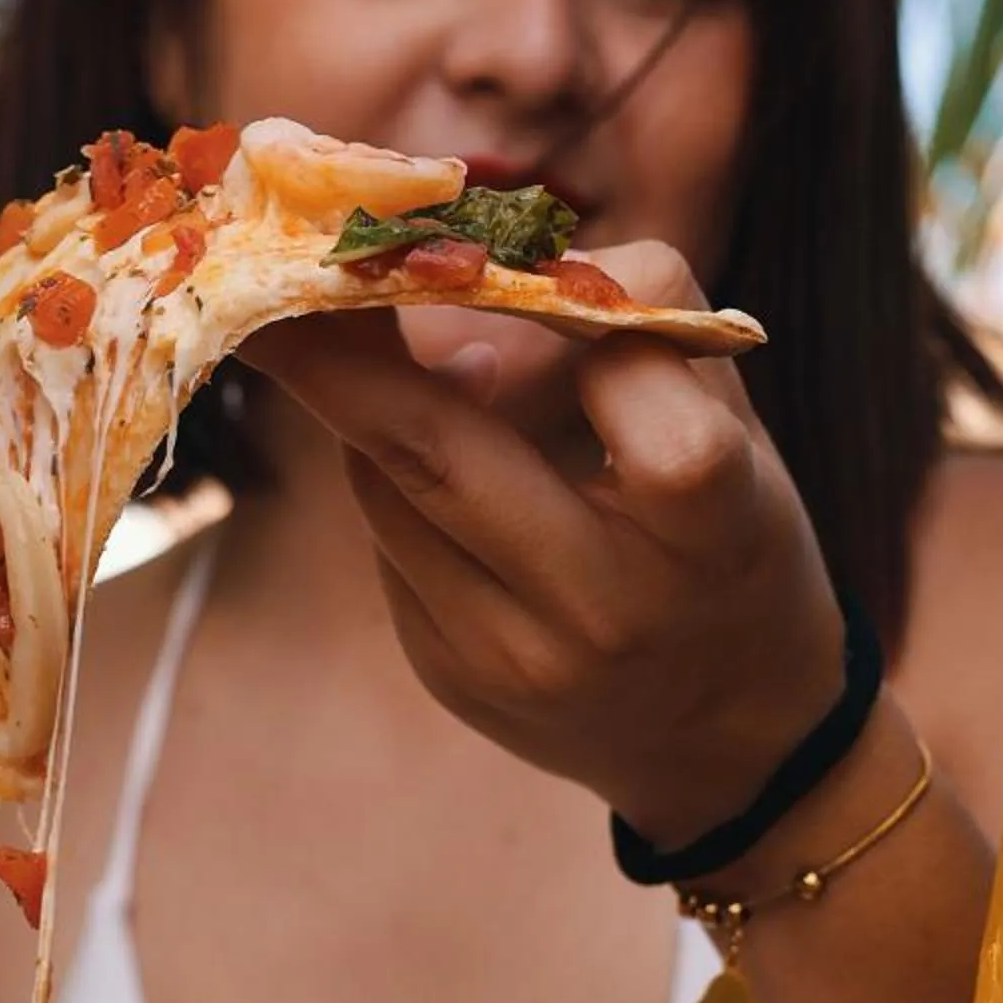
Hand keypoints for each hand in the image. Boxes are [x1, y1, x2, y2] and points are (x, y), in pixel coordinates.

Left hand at [251, 242, 847, 848]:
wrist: (728, 740)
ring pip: (386, 484)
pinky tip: (439, 471)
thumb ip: (628, 334)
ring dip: (371, 402)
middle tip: (269, 262)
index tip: (516, 264)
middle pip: (437, 447)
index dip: (567, 306)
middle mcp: (604, 606)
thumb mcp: (732, 429)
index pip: (620, 370)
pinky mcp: (451, 677)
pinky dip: (395, 477)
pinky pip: (386, 539)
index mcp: (712, 527)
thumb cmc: (731, 543)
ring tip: (392, 353)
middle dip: (335, 345)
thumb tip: (454, 278)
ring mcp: (512, 657)